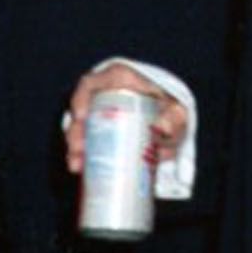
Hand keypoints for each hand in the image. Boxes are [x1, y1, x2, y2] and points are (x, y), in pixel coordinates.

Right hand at [62, 63, 190, 179]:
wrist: (174, 126)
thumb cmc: (173, 112)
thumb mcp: (177, 112)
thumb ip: (174, 118)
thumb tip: (162, 127)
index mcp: (119, 81)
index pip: (91, 84)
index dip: (80, 99)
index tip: (80, 118)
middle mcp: (104, 97)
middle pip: (81, 111)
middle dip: (75, 133)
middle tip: (78, 151)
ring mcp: (100, 117)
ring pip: (79, 130)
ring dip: (74, 149)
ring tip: (76, 166)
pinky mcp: (99, 135)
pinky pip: (85, 144)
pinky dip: (80, 158)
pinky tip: (79, 171)